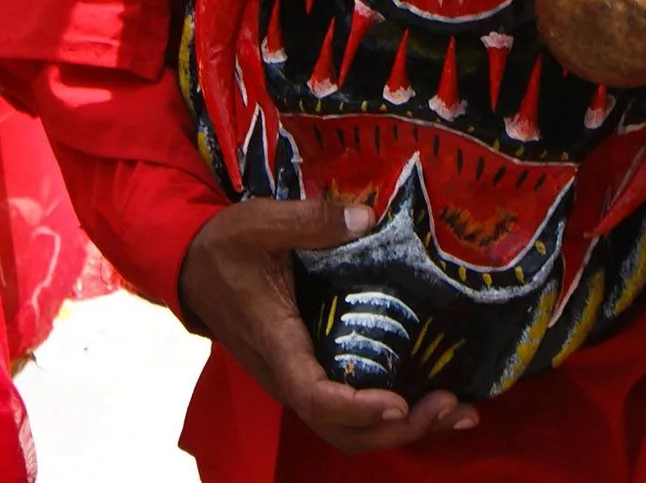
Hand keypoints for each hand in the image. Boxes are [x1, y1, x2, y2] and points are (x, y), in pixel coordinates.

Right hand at [178, 196, 480, 452]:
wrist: (190, 266)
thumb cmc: (225, 247)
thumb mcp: (262, 224)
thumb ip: (311, 221)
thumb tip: (366, 216)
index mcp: (276, 343)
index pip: (314, 396)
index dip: (357, 407)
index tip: (399, 402)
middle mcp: (286, 375)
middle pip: (339, 429)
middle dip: (397, 429)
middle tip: (450, 406)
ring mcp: (296, 379)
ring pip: (346, 428)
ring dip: (401, 429)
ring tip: (456, 412)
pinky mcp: (308, 372)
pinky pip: (347, 410)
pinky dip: (390, 416)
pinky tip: (431, 400)